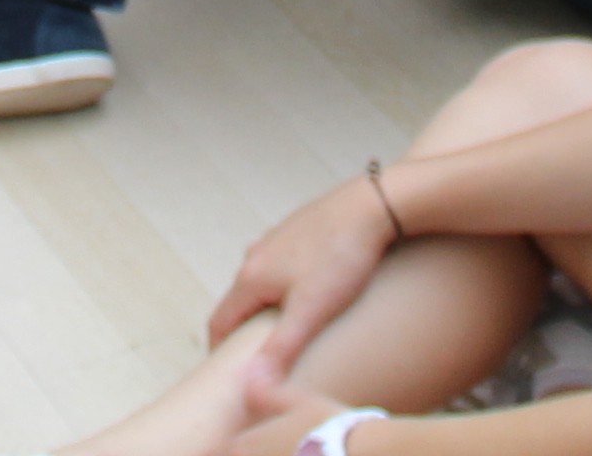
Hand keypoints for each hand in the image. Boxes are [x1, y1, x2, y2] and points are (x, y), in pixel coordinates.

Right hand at [208, 172, 407, 379]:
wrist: (371, 205)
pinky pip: (280, 264)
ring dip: (265, 305)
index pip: (219, 322)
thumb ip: (280, 349)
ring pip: (260, 281)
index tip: (228, 375)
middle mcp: (255, 255)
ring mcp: (275, 238)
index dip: (219, 351)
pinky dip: (284, 284)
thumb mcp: (311, 311)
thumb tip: (251, 387)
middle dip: (244, 330)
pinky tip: (310, 291)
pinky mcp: (297, 229)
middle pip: (238, 301)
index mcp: (251, 277)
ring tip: (287, 327)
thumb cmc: (342, 258)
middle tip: (260, 356)